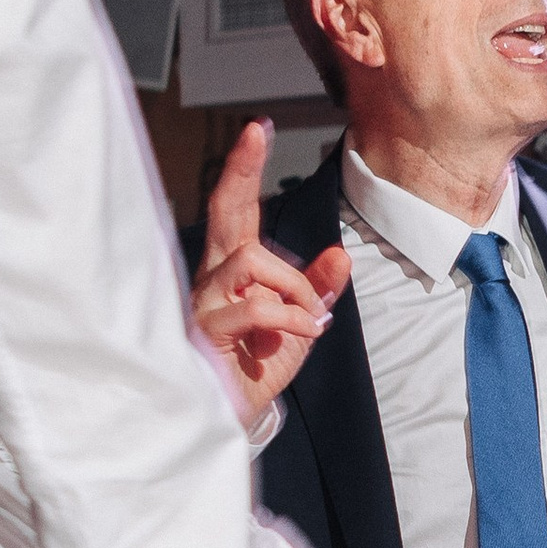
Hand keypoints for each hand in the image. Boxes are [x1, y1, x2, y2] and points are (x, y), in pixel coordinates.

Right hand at [191, 121, 350, 427]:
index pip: (235, 211)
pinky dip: (289, 316)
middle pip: (224, 212)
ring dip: (294, 285)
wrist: (232, 419)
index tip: (257, 128)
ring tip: (307, 318)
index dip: (243, 170)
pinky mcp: (207, 332)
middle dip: (240, 169)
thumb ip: (316, 290)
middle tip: (255, 132)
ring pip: (251, 259)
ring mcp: (205, 303)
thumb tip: (341, 254)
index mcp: (233, 271)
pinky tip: (302, 332)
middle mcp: (213, 278)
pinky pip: (254, 306)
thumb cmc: (254, 369)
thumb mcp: (298, 325)